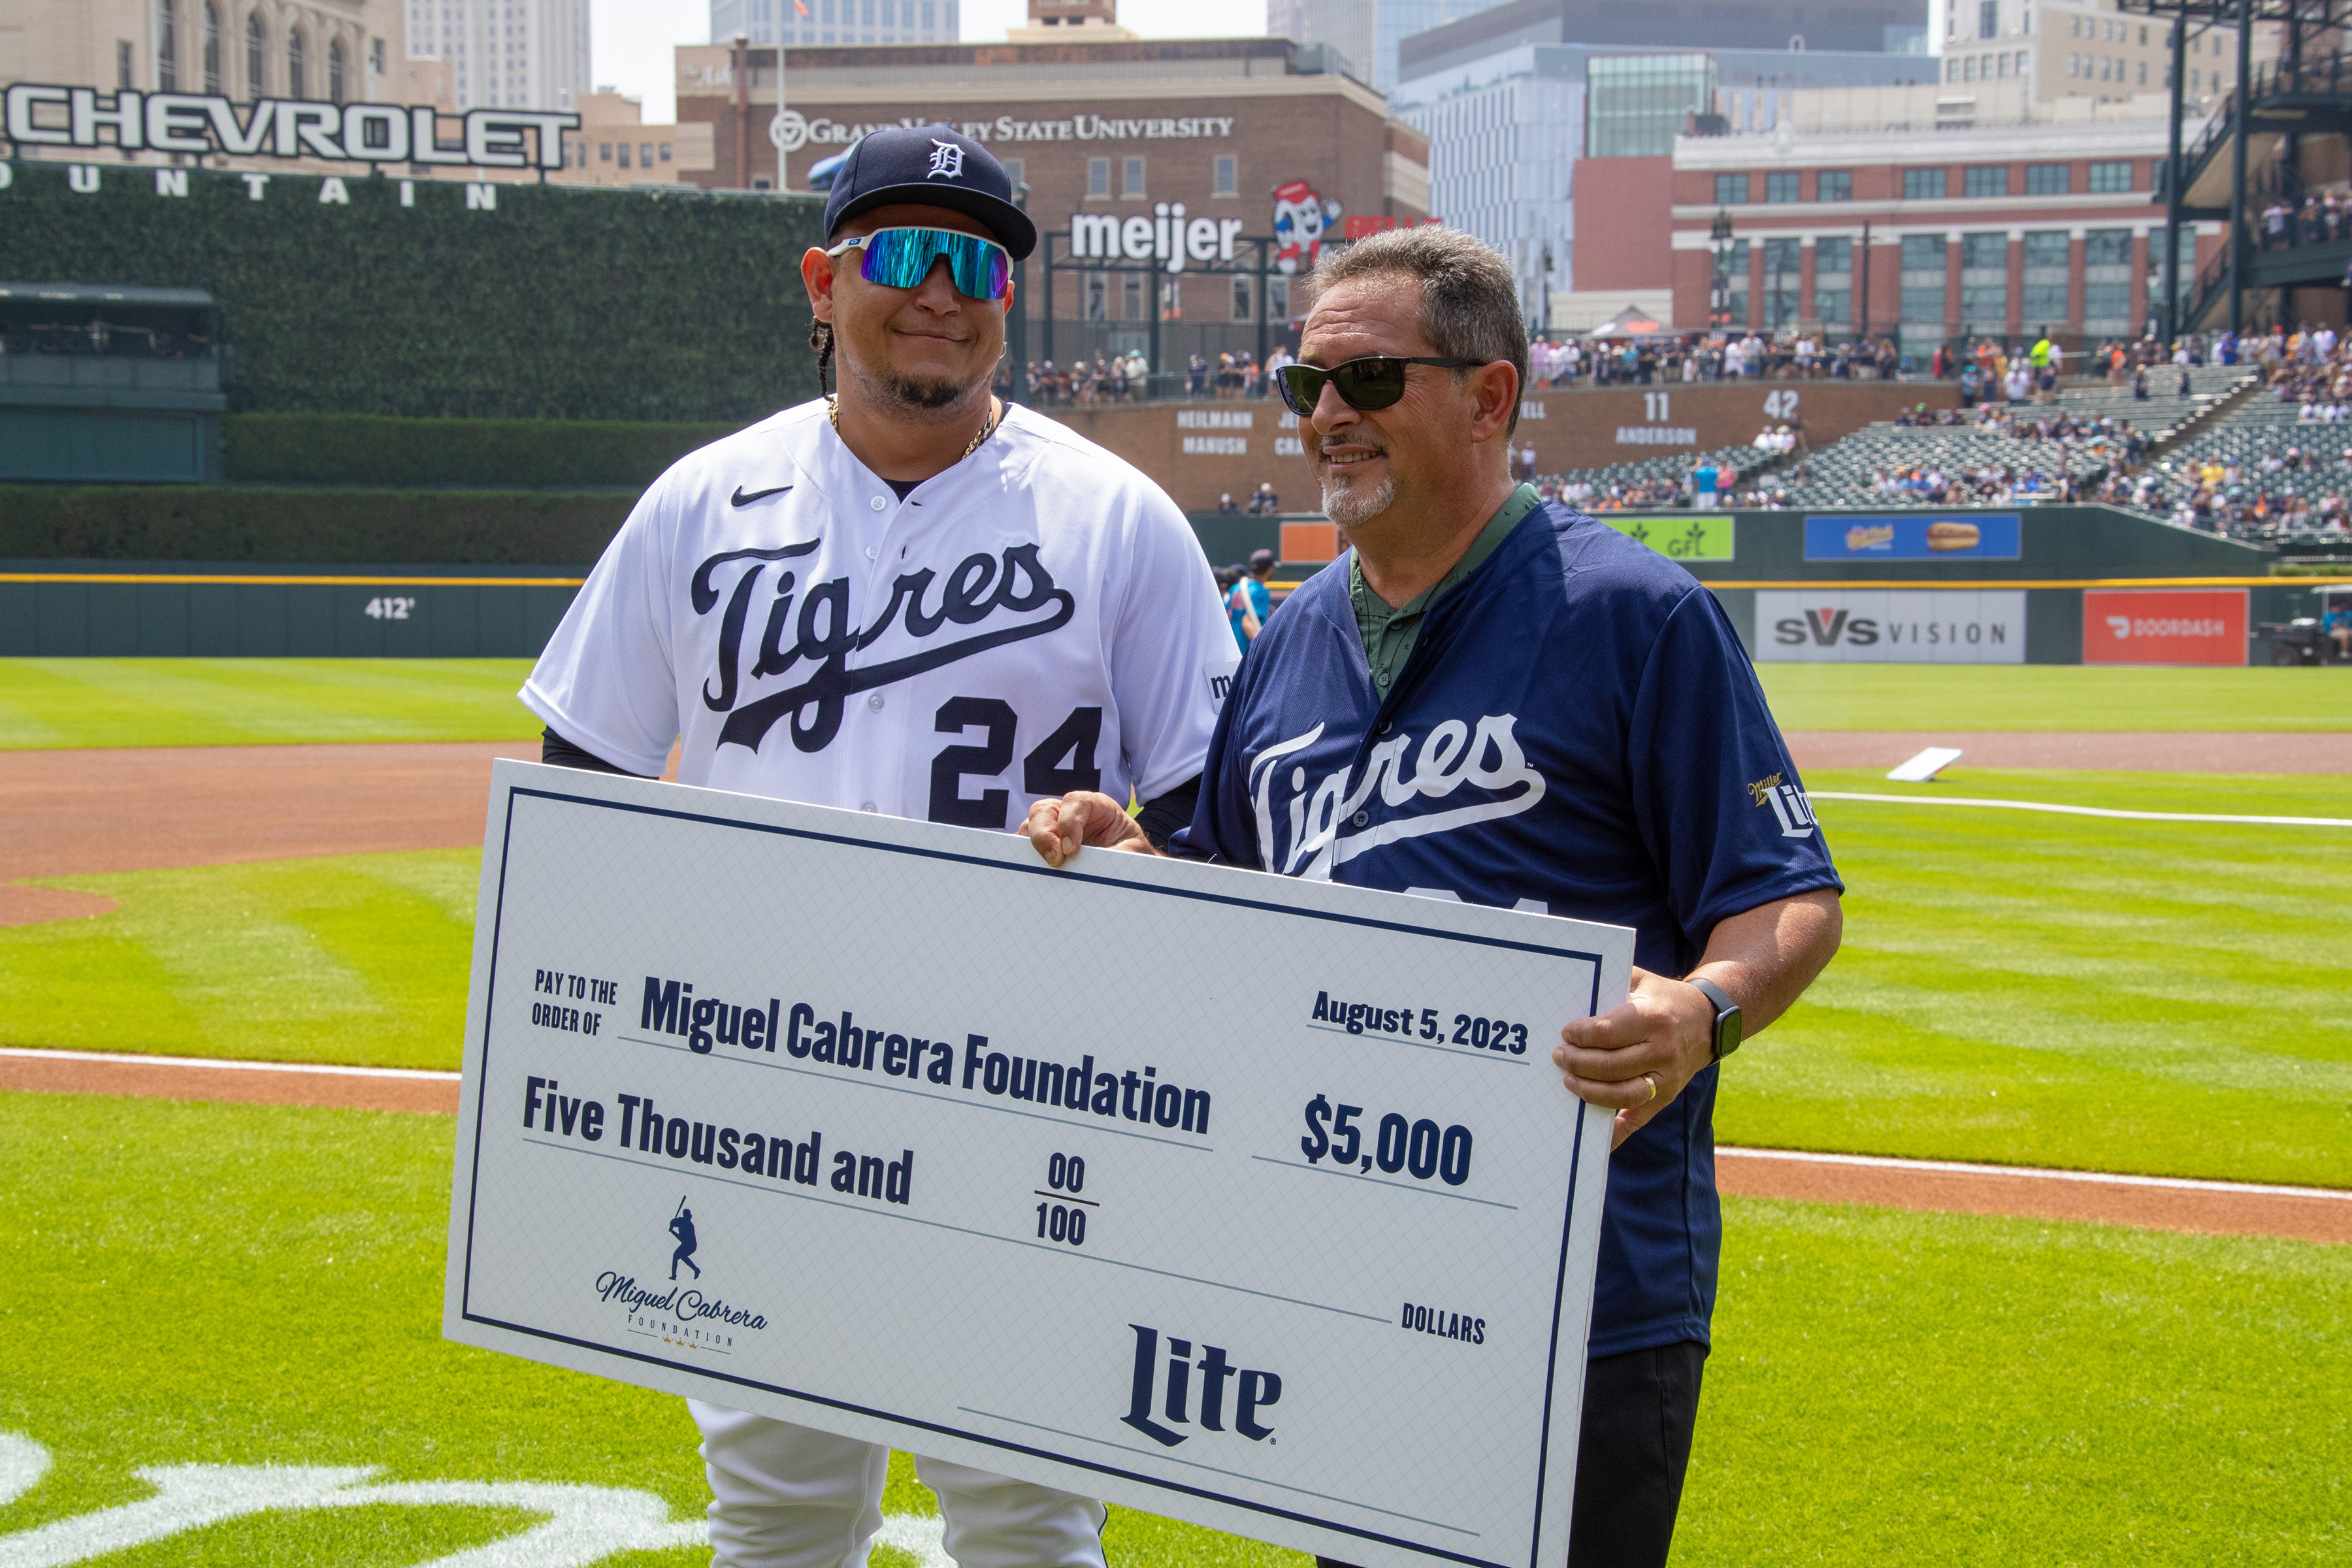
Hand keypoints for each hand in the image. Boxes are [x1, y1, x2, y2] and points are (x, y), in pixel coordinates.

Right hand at [1019, 791, 1153, 868]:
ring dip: (1032, 844)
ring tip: (1044, 866)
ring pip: (1030, 825)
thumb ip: (1112, 857)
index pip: (1075, 802)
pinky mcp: (1045, 845)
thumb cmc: (1132, 856)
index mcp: (1097, 807)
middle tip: (1054, 860)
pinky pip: (1025, 845)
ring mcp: (1054, 827)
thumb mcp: (1131, 854)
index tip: (1071, 849)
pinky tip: (1030, 868)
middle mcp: (1071, 813)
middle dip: (1043, 834)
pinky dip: (1024, 854)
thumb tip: (1091, 871)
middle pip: (1044, 810)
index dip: (1069, 822)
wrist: (1131, 870)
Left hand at [1551, 967, 1719, 1149]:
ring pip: (1623, 1094)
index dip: (1582, 1035)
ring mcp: (1666, 1078)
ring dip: (1590, 1091)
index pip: (1608, 1033)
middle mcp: (1662, 1051)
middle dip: (1578, 1062)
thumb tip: (1574, 992)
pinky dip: (1618, 1133)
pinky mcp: (1667, 1096)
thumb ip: (1611, 983)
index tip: (1567, 1034)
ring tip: (1569, 1081)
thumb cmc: (1664, 998)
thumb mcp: (1641, 980)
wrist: (1707, 1021)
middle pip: (1611, 1065)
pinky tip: (1598, 1139)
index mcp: (1654, 1019)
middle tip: (1560, 1056)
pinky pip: (1640, 1118)